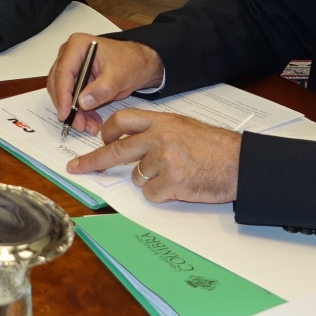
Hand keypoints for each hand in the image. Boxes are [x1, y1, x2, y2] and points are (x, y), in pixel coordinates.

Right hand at [46, 35, 163, 134]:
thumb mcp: (119, 75)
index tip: (65, 114)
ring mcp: (73, 68)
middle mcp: (70, 55)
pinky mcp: (78, 80)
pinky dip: (82, 112)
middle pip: (60, 84)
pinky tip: (91, 122)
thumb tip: (82, 102)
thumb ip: (101, 89)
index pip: (63, 72)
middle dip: (69, 107)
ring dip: (75, 113)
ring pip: (65, 94)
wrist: (141, 63)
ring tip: (89, 126)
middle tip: (79, 125)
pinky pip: (74, 99)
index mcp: (77, 46)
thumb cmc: (131, 61)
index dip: (63, 95)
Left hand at [64, 109, 240, 203]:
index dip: (108, 131)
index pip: (123, 120)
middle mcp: (159, 138)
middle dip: (93, 161)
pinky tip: (180, 186)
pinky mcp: (171, 183)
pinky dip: (161, 194)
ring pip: (137, 176)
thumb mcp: (184, 127)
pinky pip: (151, 194)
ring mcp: (164, 160)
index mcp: (162, 121)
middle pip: (116, 150)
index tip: (99, 140)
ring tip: (175, 174)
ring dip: (149, 180)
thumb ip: (158, 131)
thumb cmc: (215, 147)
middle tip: (76, 167)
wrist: (239, 163)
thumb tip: (132, 142)